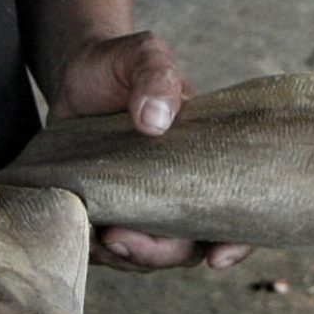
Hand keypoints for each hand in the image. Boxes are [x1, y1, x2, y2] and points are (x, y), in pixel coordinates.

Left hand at [45, 29, 253, 274]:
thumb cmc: (119, 63)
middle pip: (188, 245)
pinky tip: (80, 230)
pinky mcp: (112, 211)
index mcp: (207, 156)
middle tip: (118, 237)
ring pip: (150, 255)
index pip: (237, 206)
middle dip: (158, 253)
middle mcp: (183, 188)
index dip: (236, 240)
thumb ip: (153, 75)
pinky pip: (114, 249)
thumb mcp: (142, 55)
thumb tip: (156, 120)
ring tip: (97, 233)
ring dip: (126, 256)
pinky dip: (99, 250)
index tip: (216, 258)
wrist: (75, 74)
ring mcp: (146, 204)